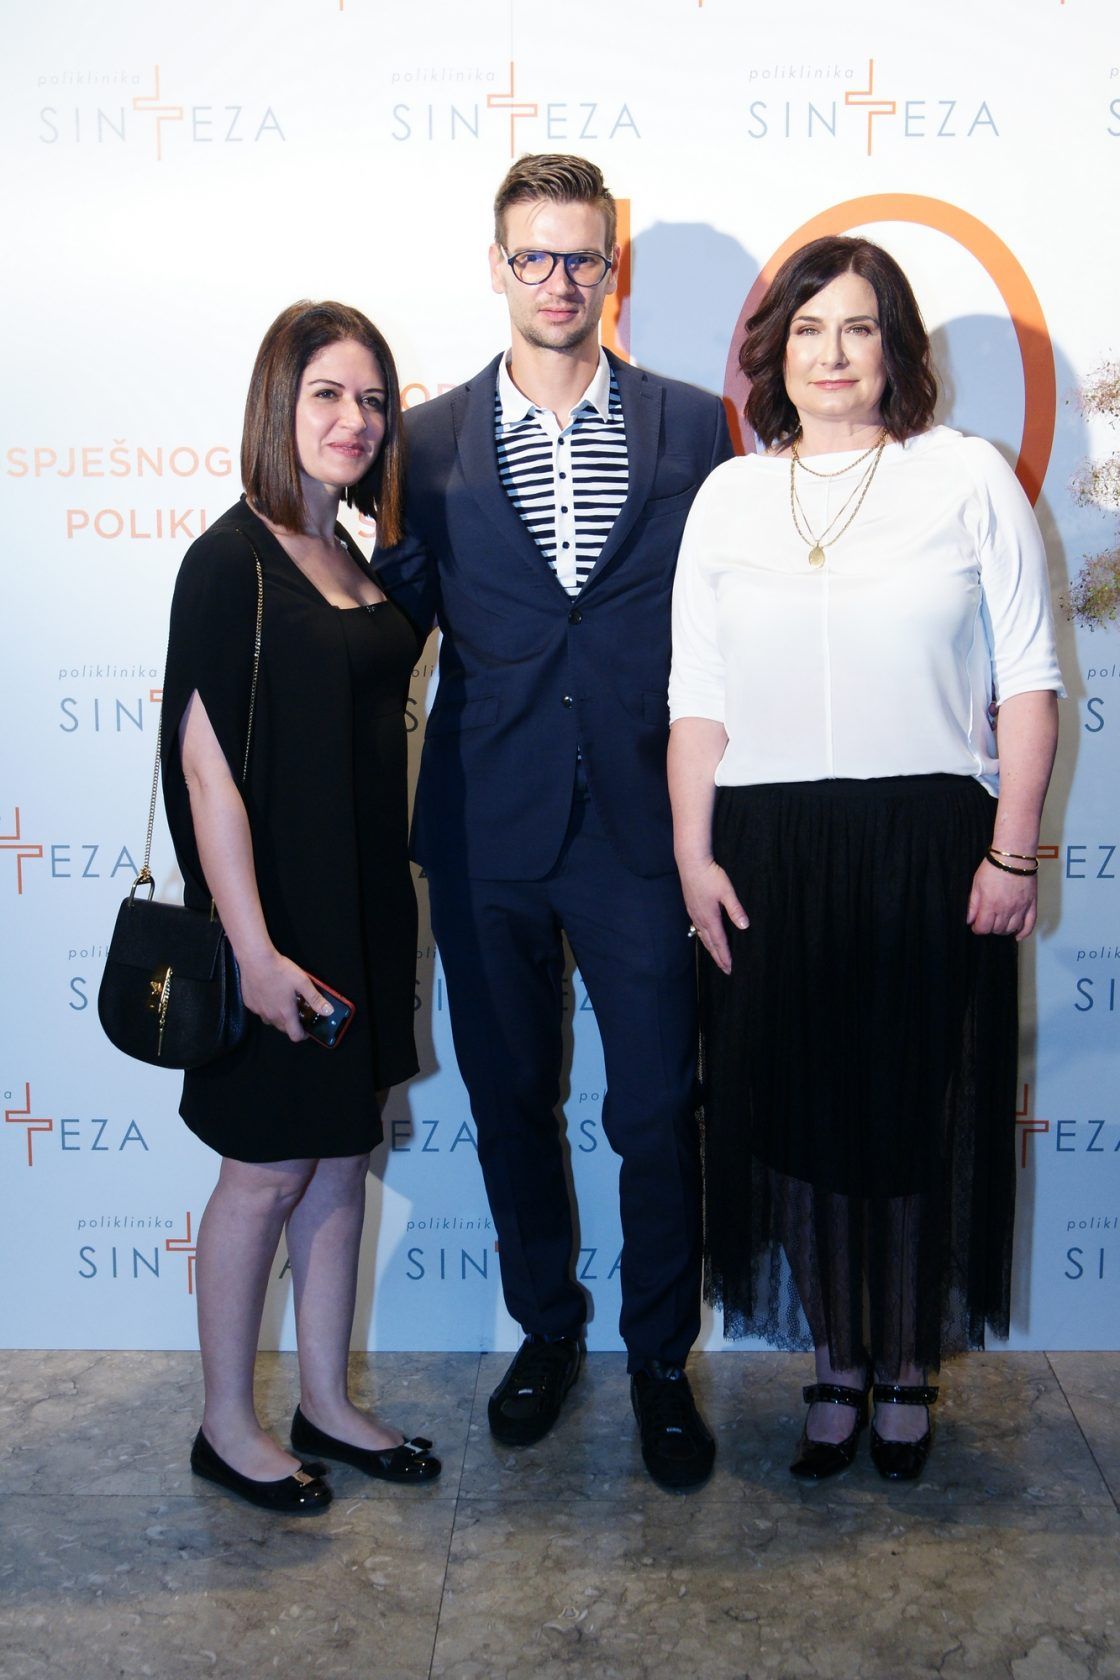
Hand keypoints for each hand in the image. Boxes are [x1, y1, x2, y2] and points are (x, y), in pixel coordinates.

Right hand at [238, 950, 330, 1041]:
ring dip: (278, 1017)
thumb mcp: (302, 982)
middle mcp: (271, 1016)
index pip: (295, 1036)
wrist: (255, 960)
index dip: (303, 1035)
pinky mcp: (249, 1004)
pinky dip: (266, 1008)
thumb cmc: (280, 970)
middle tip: (296, 1011)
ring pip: (271, 1021)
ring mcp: (258, 1011)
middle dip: (291, 1024)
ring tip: (282, 1003)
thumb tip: (328, 1011)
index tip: (307, 1029)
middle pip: (283, 1029)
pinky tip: (269, 996)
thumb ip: (316, 999)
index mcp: (286, 1013)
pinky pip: (260, 1012)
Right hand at [679, 858, 748, 975]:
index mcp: (710, 917)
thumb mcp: (727, 892)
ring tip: (717, 958)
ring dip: (711, 949)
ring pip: (703, 937)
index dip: (725, 956)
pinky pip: (698, 929)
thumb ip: (735, 910)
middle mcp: (700, 919)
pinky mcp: (691, 908)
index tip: (730, 968)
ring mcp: (694, 914)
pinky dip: (704, 938)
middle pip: (710, 944)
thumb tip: (744, 926)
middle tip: (725, 970)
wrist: (691, 862)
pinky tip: (705, 937)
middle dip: (718, 957)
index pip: (719, 942)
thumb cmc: (710, 875)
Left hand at [966, 858, 1038, 941]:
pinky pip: (1029, 925)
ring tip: (999, 923)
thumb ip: (972, 904)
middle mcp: (1006, 909)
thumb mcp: (976, 884)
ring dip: (1004, 929)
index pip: (983, 928)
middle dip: (990, 927)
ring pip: (1011, 929)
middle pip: (997, 930)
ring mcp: (1021, 908)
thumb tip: (969, 920)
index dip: (977, 928)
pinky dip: (1023, 933)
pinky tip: (1017, 935)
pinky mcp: (1031, 904)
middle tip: (987, 921)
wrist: (1014, 855)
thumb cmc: (994, 866)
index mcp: (991, 905)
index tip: (976, 925)